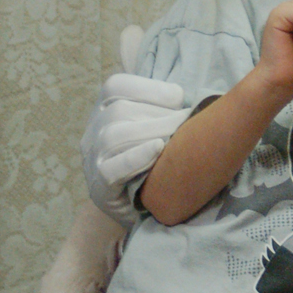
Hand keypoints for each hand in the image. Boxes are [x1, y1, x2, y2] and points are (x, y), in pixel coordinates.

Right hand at [80, 72, 191, 222]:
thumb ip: (167, 108)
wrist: (140, 206)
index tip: (179, 99)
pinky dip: (136, 157)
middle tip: (187, 122)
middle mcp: (94, 130)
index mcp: (105, 109)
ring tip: (177, 139)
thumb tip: (199, 96)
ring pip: (112, 137)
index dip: (149, 88)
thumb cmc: (155, 159)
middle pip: (118, 110)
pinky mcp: (99, 187)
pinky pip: (111, 169)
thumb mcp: (158, 127)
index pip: (116, 86)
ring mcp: (93, 159)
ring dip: (151, 133)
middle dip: (159, 115)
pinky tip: (158, 150)